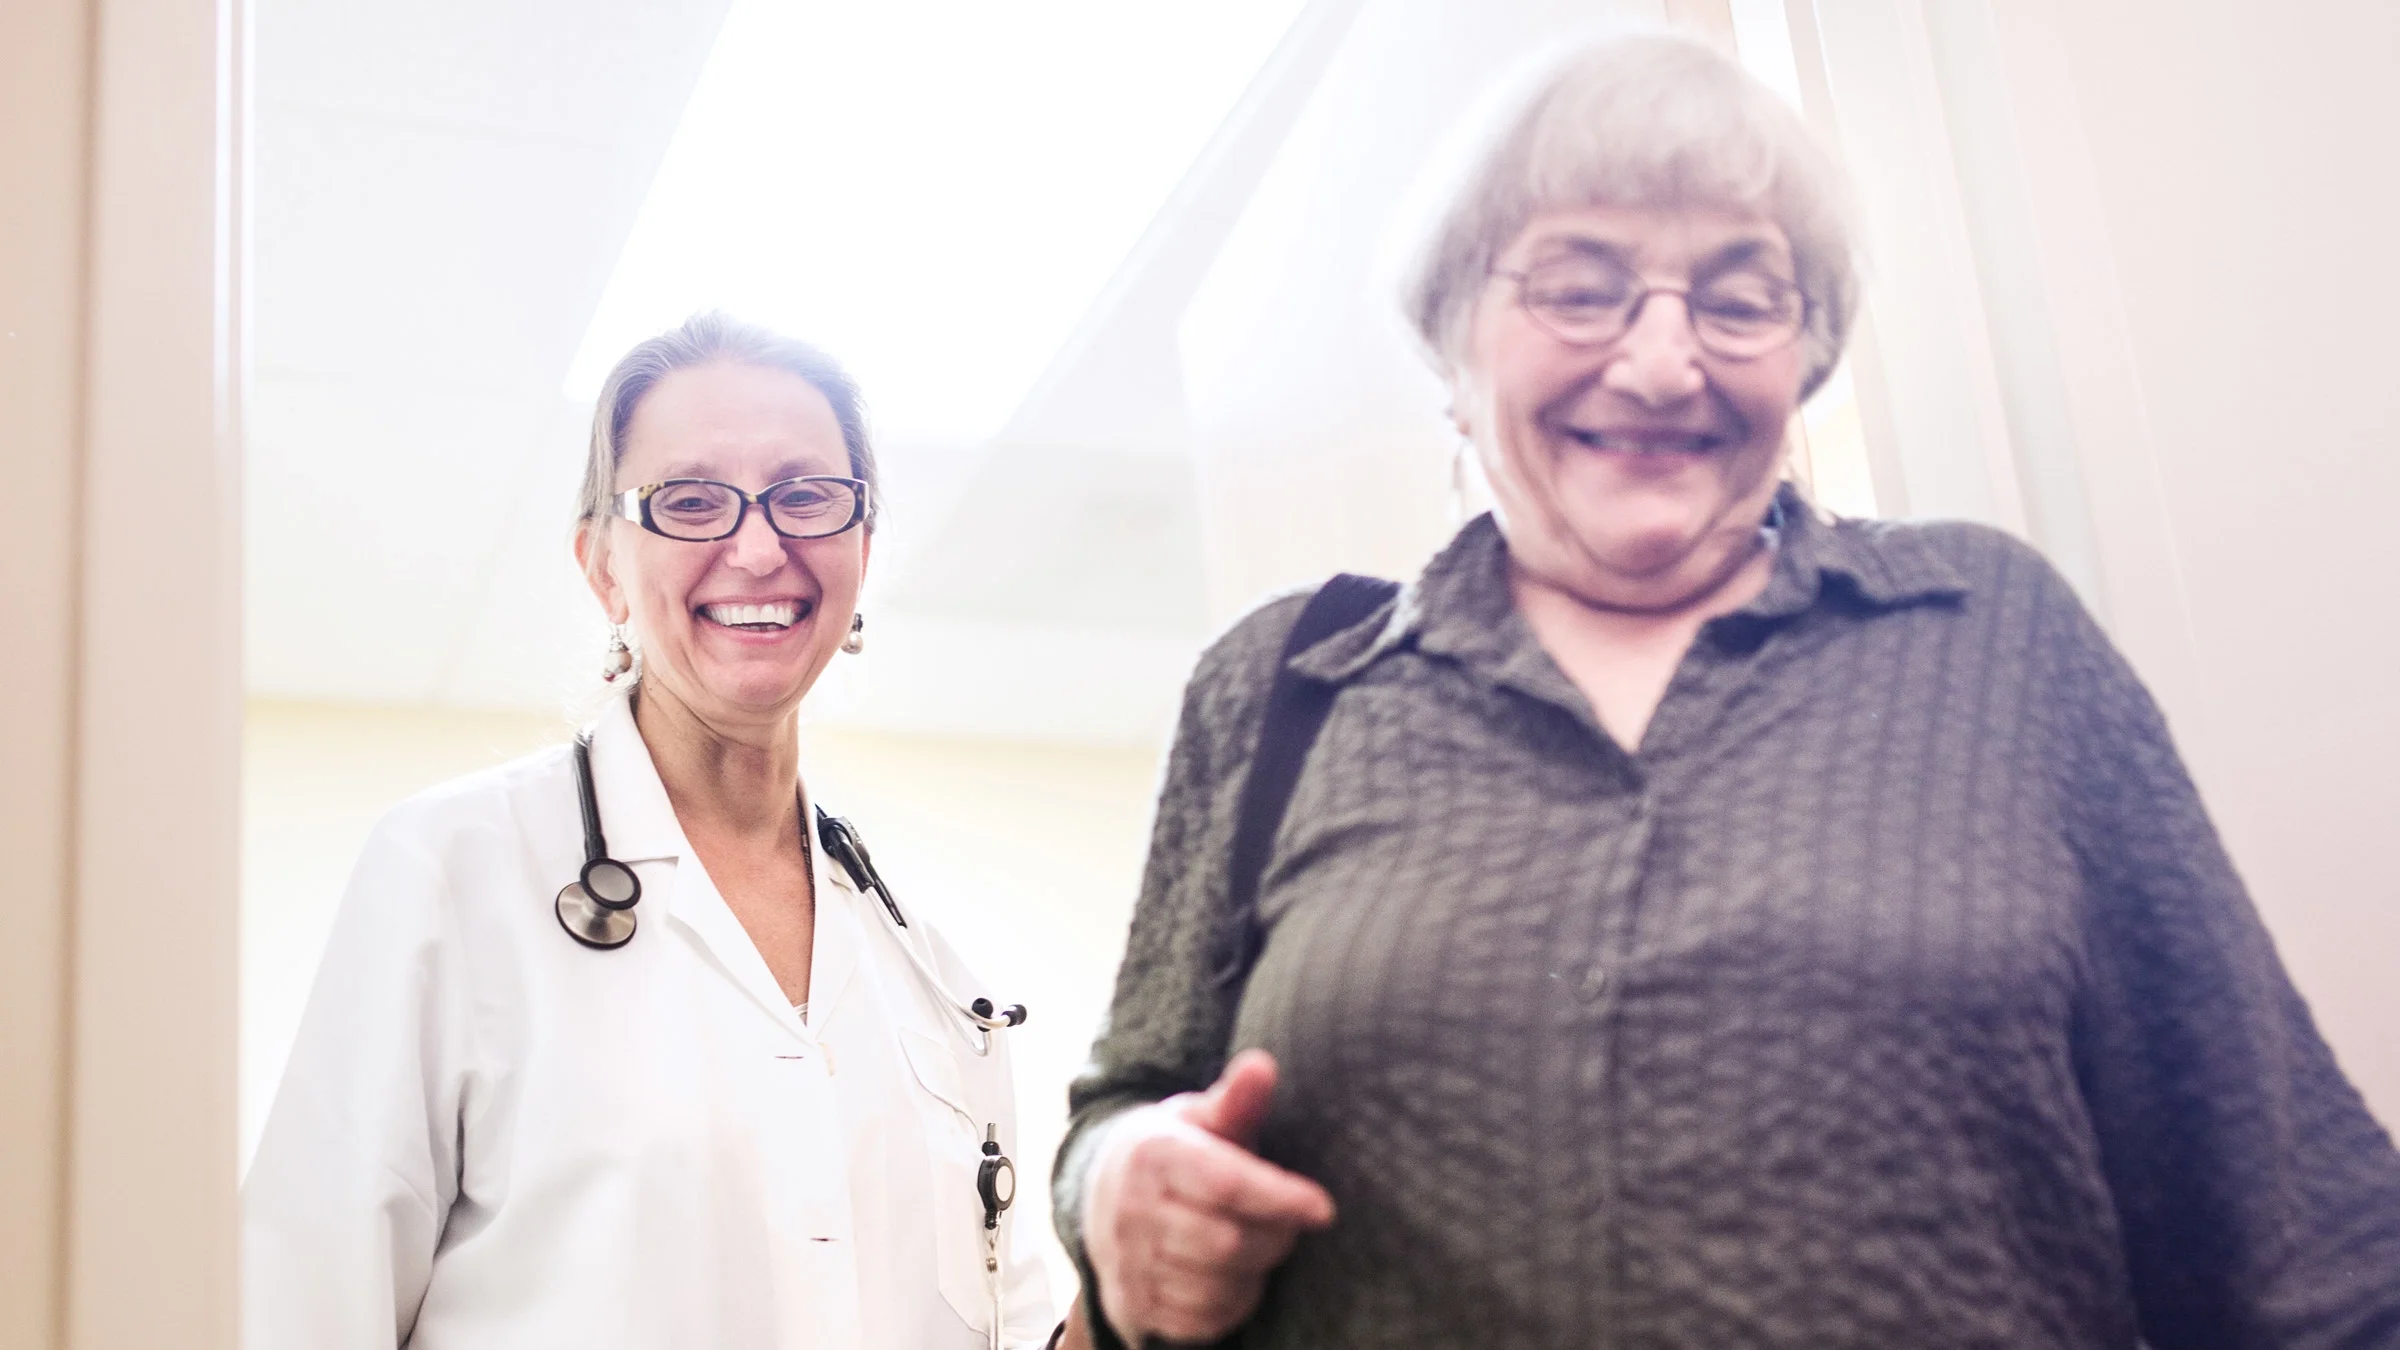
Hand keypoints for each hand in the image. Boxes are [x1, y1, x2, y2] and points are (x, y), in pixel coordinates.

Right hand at [1082, 1050, 1335, 1344]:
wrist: (1101, 1198)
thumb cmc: (1172, 1152)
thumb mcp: (1199, 1117)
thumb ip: (1236, 1099)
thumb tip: (1262, 1064)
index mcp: (1152, 1156)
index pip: (1226, 1185)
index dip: (1281, 1198)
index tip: (1323, 1207)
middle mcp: (1131, 1212)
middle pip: (1228, 1244)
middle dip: (1275, 1237)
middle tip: (1291, 1221)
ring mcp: (1128, 1264)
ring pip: (1217, 1287)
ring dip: (1256, 1271)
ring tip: (1262, 1242)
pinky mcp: (1134, 1305)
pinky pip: (1201, 1321)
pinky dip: (1232, 1303)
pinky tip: (1236, 1275)